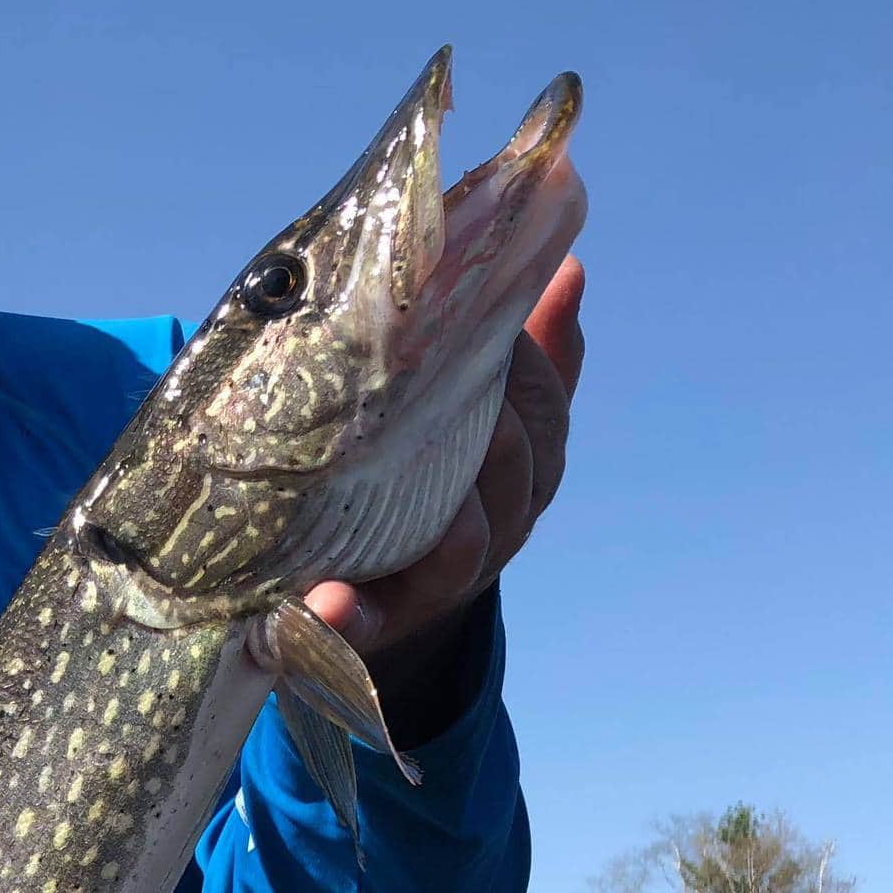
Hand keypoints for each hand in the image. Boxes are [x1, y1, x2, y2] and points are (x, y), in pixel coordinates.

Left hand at [306, 256, 585, 737]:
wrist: (385, 600)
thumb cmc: (440, 484)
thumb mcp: (489, 420)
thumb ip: (530, 356)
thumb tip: (566, 266)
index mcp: (523, 475)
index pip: (545, 414)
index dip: (528, 369)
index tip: (497, 320)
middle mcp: (494, 531)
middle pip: (517, 478)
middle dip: (505, 437)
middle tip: (472, 389)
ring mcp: (436, 584)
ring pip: (466, 552)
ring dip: (459, 530)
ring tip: (444, 503)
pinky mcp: (372, 626)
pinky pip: (367, 626)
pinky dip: (349, 618)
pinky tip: (327, 604)